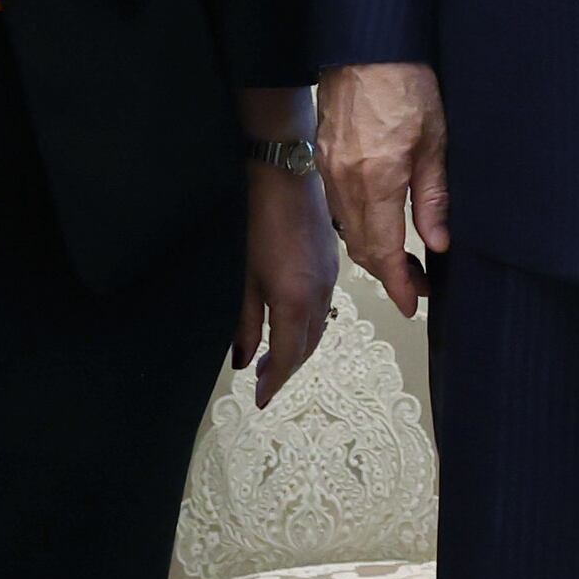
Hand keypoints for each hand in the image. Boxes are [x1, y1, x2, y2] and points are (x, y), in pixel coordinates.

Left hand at [238, 159, 342, 407]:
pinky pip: (324, 308)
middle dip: (288, 368)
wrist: (286, 178)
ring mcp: (331, 280)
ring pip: (319, 328)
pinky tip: (292, 323)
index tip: (261, 399)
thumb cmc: (258, 226)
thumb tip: (244, 361)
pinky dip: (309, 326)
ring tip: (276, 358)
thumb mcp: (246, 279)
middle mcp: (319, 297)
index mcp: (295, 302)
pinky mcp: (334, 266)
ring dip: (299, 348)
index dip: (275, 381)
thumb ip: (247, 323)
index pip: (289, 356)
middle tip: (266, 382)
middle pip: (308, 346)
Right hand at [324, 61, 447, 316]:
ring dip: (374, 252)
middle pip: (362, 248)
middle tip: (416, 286)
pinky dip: (359, 226)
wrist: (365, 45)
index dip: (398, 284)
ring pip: (348, 230)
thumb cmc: (406, 82)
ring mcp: (329, 171)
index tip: (411, 303)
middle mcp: (345, 183)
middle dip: (388, 274)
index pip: (383, 251)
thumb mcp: (435, 140)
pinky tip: (381, 224)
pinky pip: (339, 208)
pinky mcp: (324, 158)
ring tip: (405, 260)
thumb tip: (438, 243)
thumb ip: (433, 197)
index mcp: (376, 181)